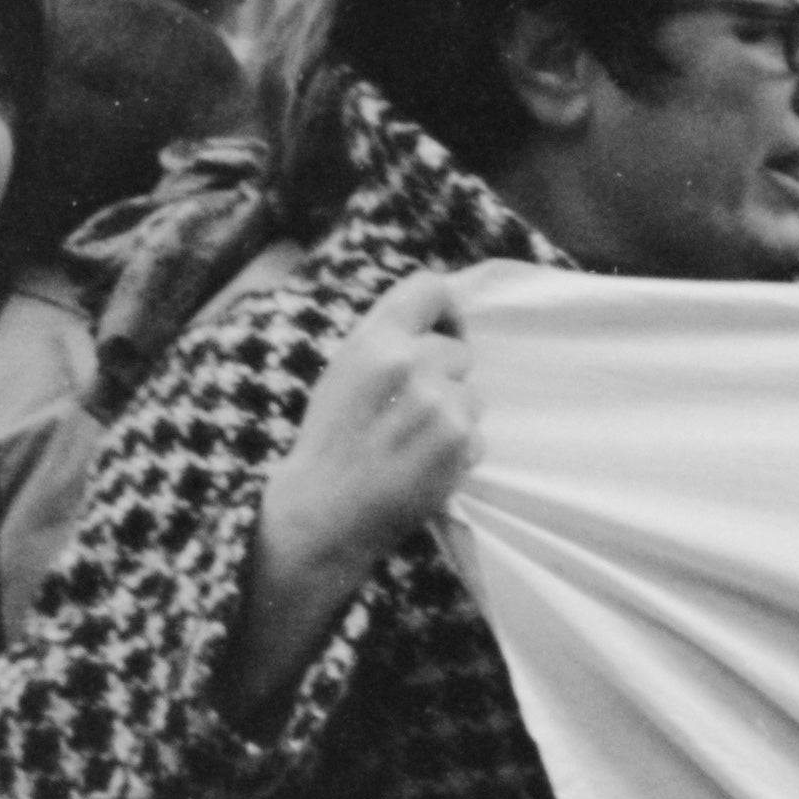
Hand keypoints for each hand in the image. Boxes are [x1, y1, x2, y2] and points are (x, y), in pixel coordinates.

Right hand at [231, 269, 476, 713]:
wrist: (321, 510)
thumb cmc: (330, 439)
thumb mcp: (343, 373)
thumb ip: (387, 339)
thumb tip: (442, 307)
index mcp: (372, 341)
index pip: (431, 288)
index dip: (441, 310)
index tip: (437, 331)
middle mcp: (409, 364)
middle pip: (458, 348)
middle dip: (442, 375)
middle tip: (405, 408)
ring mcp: (439, 404)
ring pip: (472, 392)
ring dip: (452, 414)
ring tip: (409, 440)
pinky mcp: (460, 441)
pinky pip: (477, 431)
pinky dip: (458, 448)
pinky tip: (420, 464)